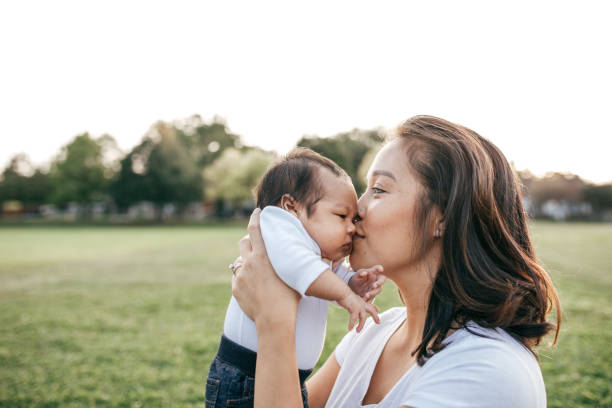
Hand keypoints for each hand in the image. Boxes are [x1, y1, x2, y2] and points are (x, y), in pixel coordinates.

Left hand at [232, 209, 299, 329]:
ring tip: (256, 269)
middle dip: (248, 240)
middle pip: (243, 242)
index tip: (256, 212)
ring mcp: (241, 276)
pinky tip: (254, 286)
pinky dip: (244, 277)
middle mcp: (249, 263)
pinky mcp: (236, 288)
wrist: (274, 320)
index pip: (255, 229)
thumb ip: (290, 259)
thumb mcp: (293, 273)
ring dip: (246, 260)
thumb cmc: (290, 297)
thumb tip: (302, 250)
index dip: (255, 218)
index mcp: (263, 256)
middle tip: (255, 243)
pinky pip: (237, 277)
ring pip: (239, 261)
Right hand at [337, 291, 379, 332]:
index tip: (378, 310)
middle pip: (371, 311)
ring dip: (361, 325)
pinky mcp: (354, 309)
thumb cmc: (343, 293)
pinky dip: (351, 324)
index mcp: (361, 301)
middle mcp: (361, 303)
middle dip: (375, 317)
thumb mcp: (351, 298)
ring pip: (363, 318)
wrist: (341, 291)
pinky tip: (349, 329)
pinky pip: (354, 319)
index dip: (375, 308)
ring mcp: (359, 306)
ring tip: (358, 331)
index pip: (370, 305)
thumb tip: (350, 304)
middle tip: (378, 322)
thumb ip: (352, 301)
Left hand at [348, 265, 385, 302]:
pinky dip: (369, 299)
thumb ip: (361, 273)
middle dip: (379, 283)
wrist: (354, 287)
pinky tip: (364, 299)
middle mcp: (376, 279)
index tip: (381, 269)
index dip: (379, 268)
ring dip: (373, 292)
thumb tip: (364, 273)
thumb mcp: (358, 274)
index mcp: (373, 272)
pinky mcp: (373, 294)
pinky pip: (373, 297)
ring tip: (367, 295)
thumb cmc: (358, 277)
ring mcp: (375, 287)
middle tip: (374, 285)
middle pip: (381, 280)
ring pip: (378, 290)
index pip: (377, 268)